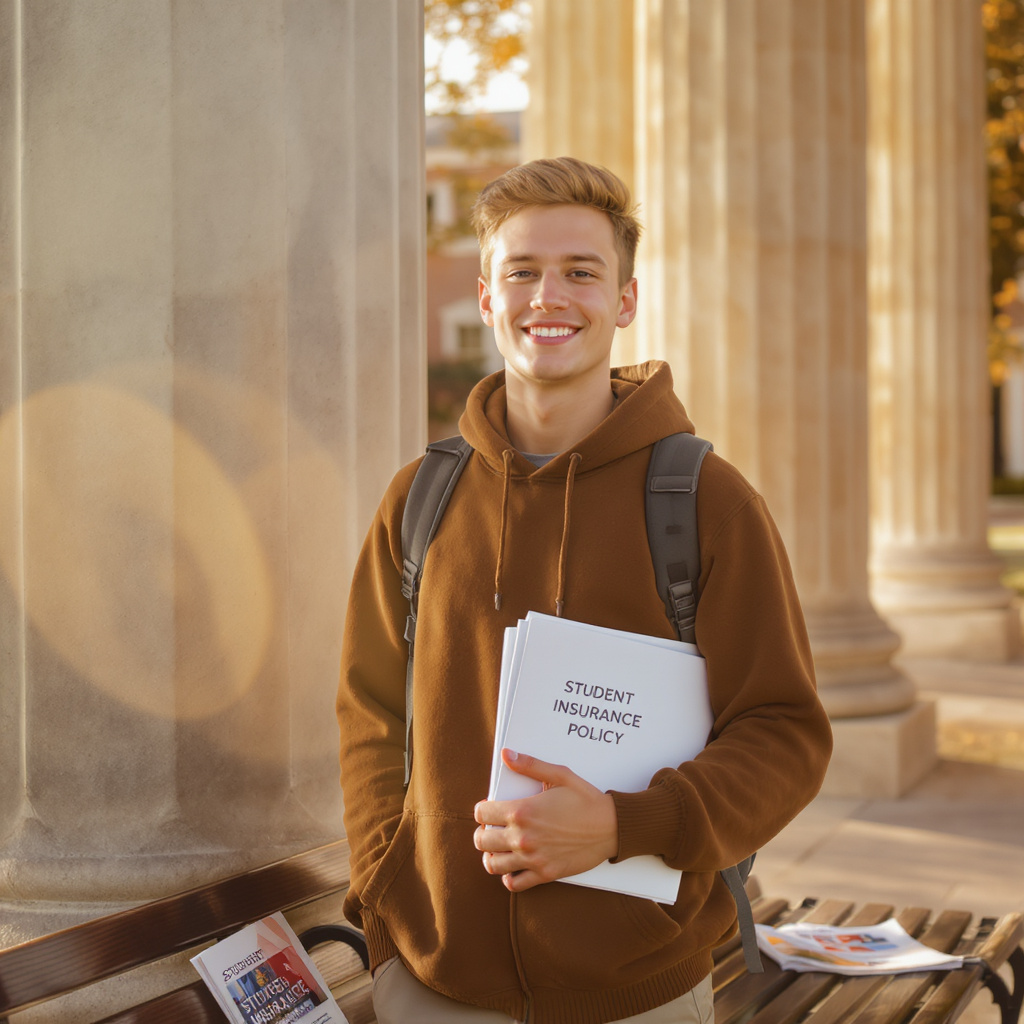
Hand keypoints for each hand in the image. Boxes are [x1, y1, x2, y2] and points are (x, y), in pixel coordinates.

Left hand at [472, 749, 618, 891]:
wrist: (612, 827)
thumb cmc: (586, 799)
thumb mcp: (560, 775)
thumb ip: (530, 765)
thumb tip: (507, 754)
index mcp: (522, 811)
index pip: (482, 813)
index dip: (483, 809)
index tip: (489, 809)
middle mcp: (523, 837)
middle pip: (482, 840)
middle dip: (482, 832)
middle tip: (491, 828)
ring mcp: (533, 858)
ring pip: (493, 864)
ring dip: (491, 855)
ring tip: (499, 847)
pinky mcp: (545, 874)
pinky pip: (514, 883)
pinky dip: (508, 877)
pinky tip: (513, 866)